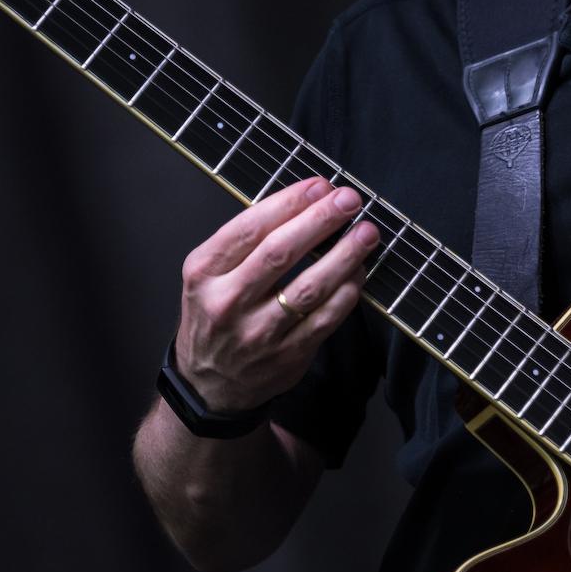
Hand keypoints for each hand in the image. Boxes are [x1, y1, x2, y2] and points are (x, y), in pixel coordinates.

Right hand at [173, 177, 377, 413]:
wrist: (209, 385)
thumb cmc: (214, 316)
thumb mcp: (208, 275)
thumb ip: (246, 242)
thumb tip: (306, 202)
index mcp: (204, 272)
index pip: (250, 228)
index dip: (290, 202)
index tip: (320, 186)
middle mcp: (226, 302)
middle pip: (280, 252)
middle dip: (321, 220)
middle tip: (349, 200)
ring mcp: (258, 333)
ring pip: (309, 287)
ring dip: (344, 255)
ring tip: (366, 232)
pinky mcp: (287, 356)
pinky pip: (325, 318)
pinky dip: (347, 291)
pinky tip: (359, 271)